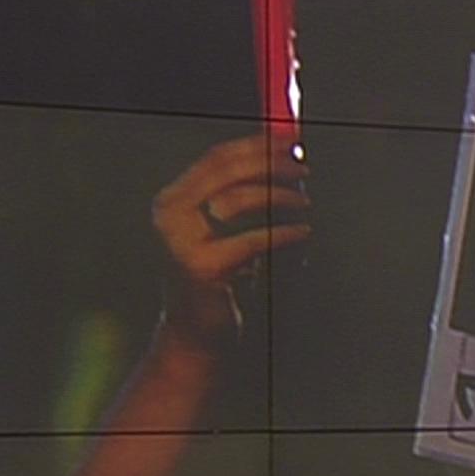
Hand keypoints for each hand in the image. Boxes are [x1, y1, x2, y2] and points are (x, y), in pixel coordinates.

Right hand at [151, 136, 311, 345]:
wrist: (196, 334)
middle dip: (270, 164)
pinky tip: (301, 233)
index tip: (291, 141)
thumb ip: (244, 196)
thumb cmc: (220, 282)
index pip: (217, 157)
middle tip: (303, 169)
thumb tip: (286, 160)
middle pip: (225, 171)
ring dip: (279, 197)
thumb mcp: (225, 233)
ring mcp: (180, 241)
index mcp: (174, 199)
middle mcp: (170, 214)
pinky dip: (282, 234)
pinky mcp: (200, 267)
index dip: (256, 144)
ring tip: (305, 202)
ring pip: (236, 200)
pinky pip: (251, 240)